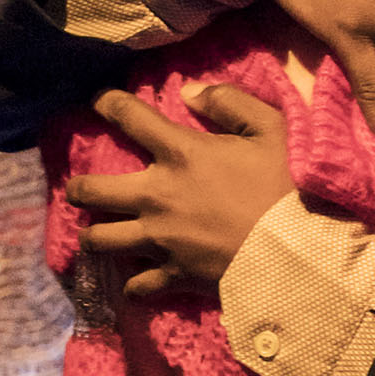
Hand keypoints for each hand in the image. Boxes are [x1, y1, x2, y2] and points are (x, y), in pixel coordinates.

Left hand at [66, 83, 294, 294]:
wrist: (297, 248)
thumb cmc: (287, 184)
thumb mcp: (271, 128)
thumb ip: (230, 103)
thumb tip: (189, 91)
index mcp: (181, 154)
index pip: (129, 117)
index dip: (108, 103)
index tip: (101, 101)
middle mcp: (157, 196)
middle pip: (89, 192)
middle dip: (78, 188)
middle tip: (81, 188)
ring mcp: (160, 239)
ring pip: (99, 240)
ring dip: (95, 235)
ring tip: (99, 233)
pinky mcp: (172, 274)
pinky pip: (135, 284)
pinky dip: (133, 283)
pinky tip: (136, 278)